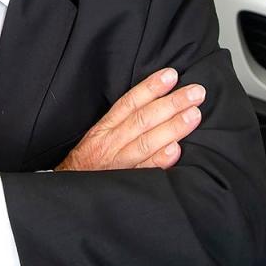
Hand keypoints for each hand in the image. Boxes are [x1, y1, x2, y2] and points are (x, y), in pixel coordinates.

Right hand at [56, 67, 204, 171]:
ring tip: (194, 115)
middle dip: (171, 104)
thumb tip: (155, 104)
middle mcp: (111, 143)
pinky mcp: (124, 183)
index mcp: (105, 128)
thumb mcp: (98, 136)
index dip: (150, 88)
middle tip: (196, 92)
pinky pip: (144, 171)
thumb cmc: (89, 162)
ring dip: (172, 128)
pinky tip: (176, 150)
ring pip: (146, 142)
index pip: (130, 103)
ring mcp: (118, 163)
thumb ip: (122, 122)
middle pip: (143, 119)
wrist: (69, 191)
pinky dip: (160, 160)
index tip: (171, 75)